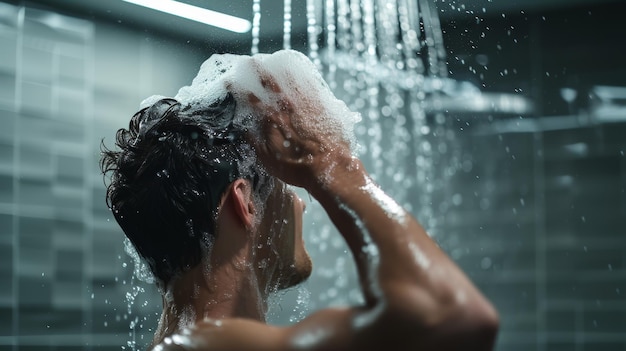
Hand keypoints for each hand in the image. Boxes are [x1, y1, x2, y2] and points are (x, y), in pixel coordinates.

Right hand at [236, 60, 352, 188]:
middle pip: (270, 84)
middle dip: (259, 71)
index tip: (230, 80)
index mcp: (271, 120)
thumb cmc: (297, 168)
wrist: (328, 167)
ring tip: (272, 61)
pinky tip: (299, 69)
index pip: (251, 99)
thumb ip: (255, 143)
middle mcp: (287, 107)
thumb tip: (244, 131)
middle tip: (251, 61)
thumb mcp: (268, 160)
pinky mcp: (322, 105)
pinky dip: (302, 75)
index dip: (240, 88)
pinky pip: (311, 85)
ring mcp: (305, 104)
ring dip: (279, 70)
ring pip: (290, 80)